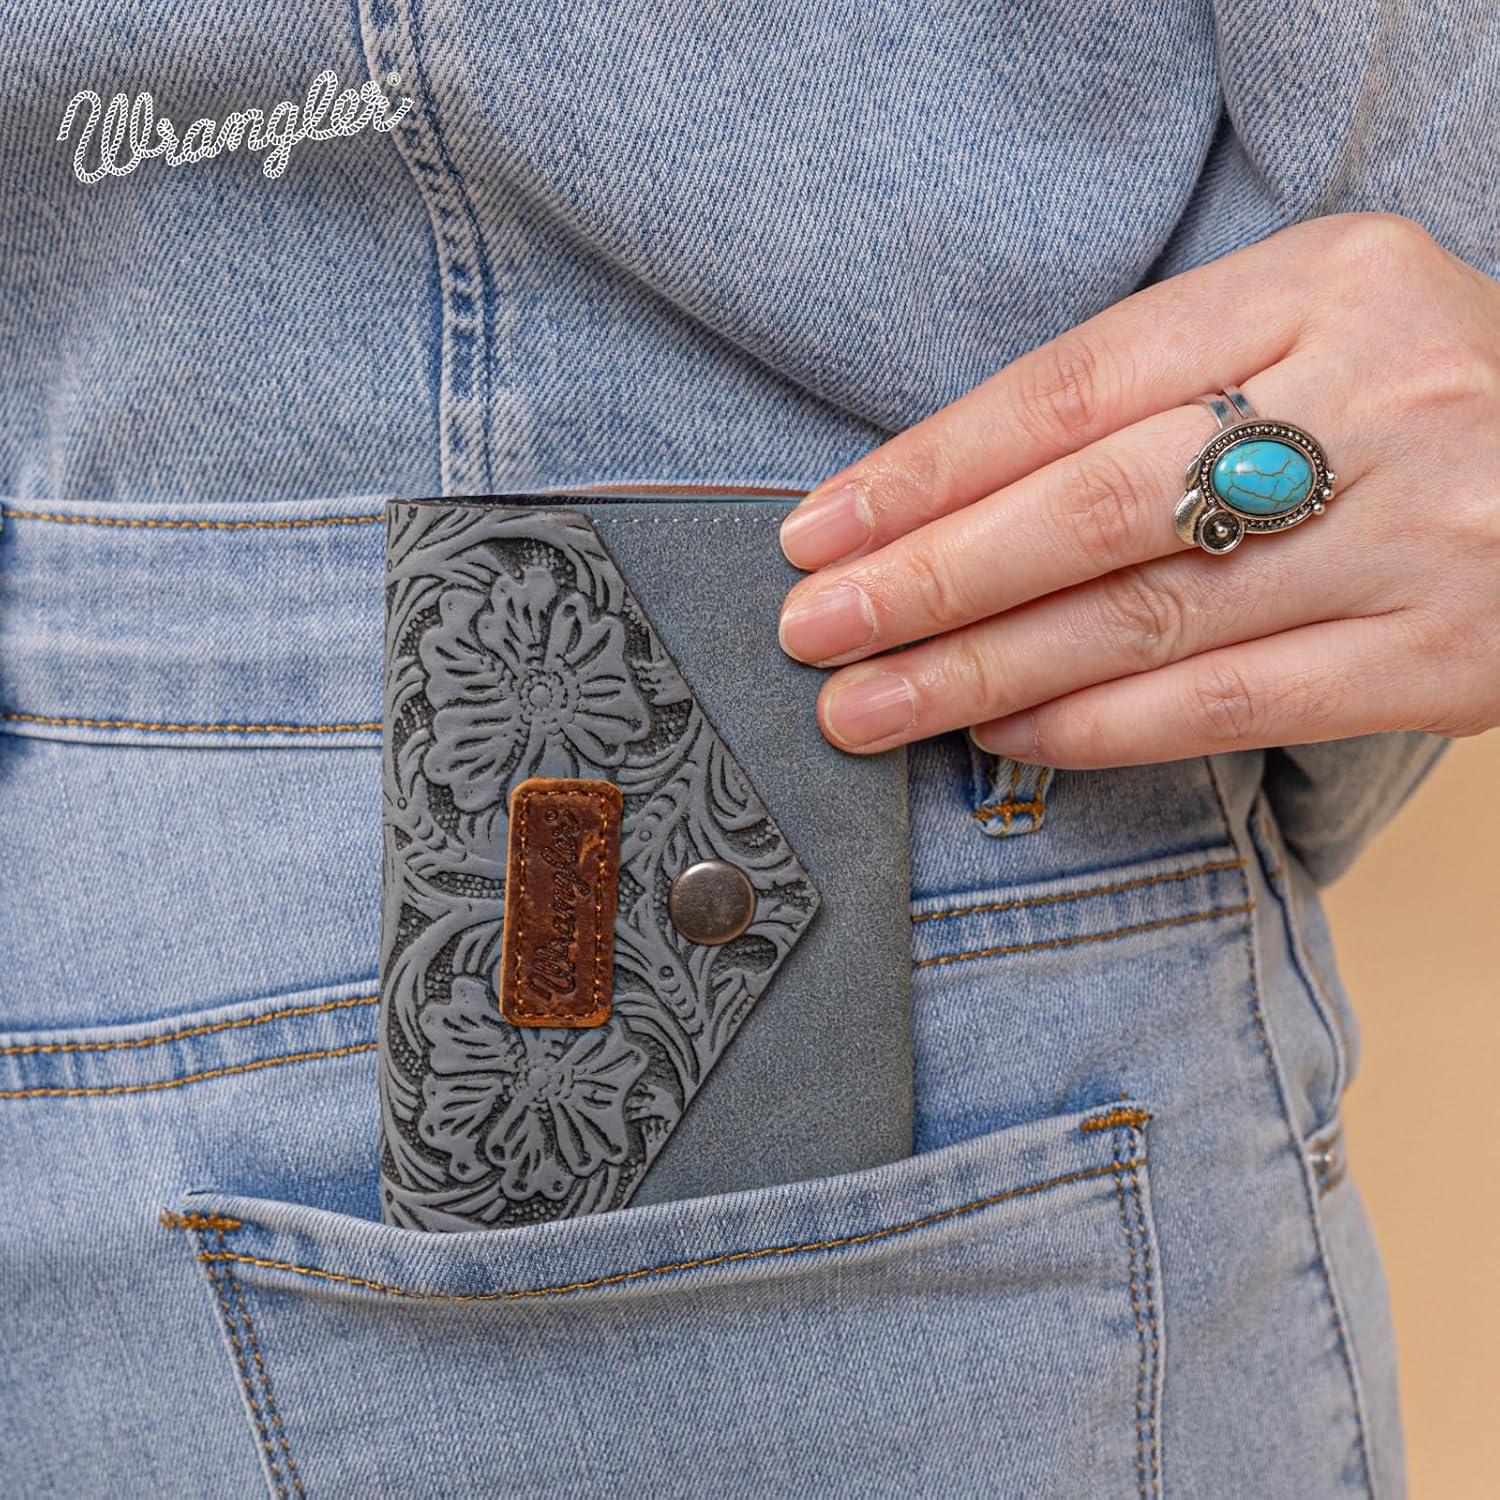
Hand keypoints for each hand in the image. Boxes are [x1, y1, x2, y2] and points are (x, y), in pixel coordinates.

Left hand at [775, 213, 1499, 766]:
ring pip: (1142, 618)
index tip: (823, 528)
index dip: (928, 468)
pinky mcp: (1442, 659)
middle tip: (812, 629)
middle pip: (1091, 507)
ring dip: (980, 672)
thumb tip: (952, 501)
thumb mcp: (1306, 329)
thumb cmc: (1419, 396)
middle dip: (927, 579)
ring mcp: (1415, 535)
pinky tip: (1003, 737)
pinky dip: (1095, 726)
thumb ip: (1154, 392)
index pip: (1071, 388)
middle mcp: (1374, 401)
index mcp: (1327, 280)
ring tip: (868, 706)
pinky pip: (1226, 703)